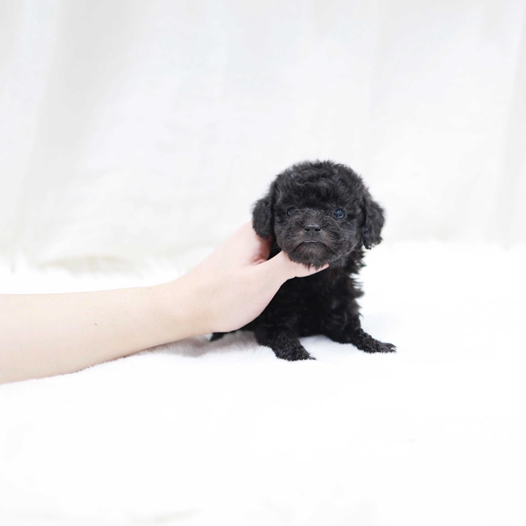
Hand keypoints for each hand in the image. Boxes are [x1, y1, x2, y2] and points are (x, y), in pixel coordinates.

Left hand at [162, 223, 325, 334]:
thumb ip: (292, 265)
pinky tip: (300, 267)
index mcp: (257, 230)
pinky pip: (275, 254)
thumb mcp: (262, 282)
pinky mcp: (248, 262)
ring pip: (284, 242)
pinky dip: (289, 259)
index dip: (315, 218)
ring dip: (300, 248)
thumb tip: (322, 255)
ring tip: (325, 252)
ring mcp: (251, 248)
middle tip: (337, 241)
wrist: (185, 311)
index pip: (294, 214)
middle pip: (291, 227)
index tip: (340, 220)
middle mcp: (254, 234)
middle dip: (311, 234)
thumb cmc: (219, 296)